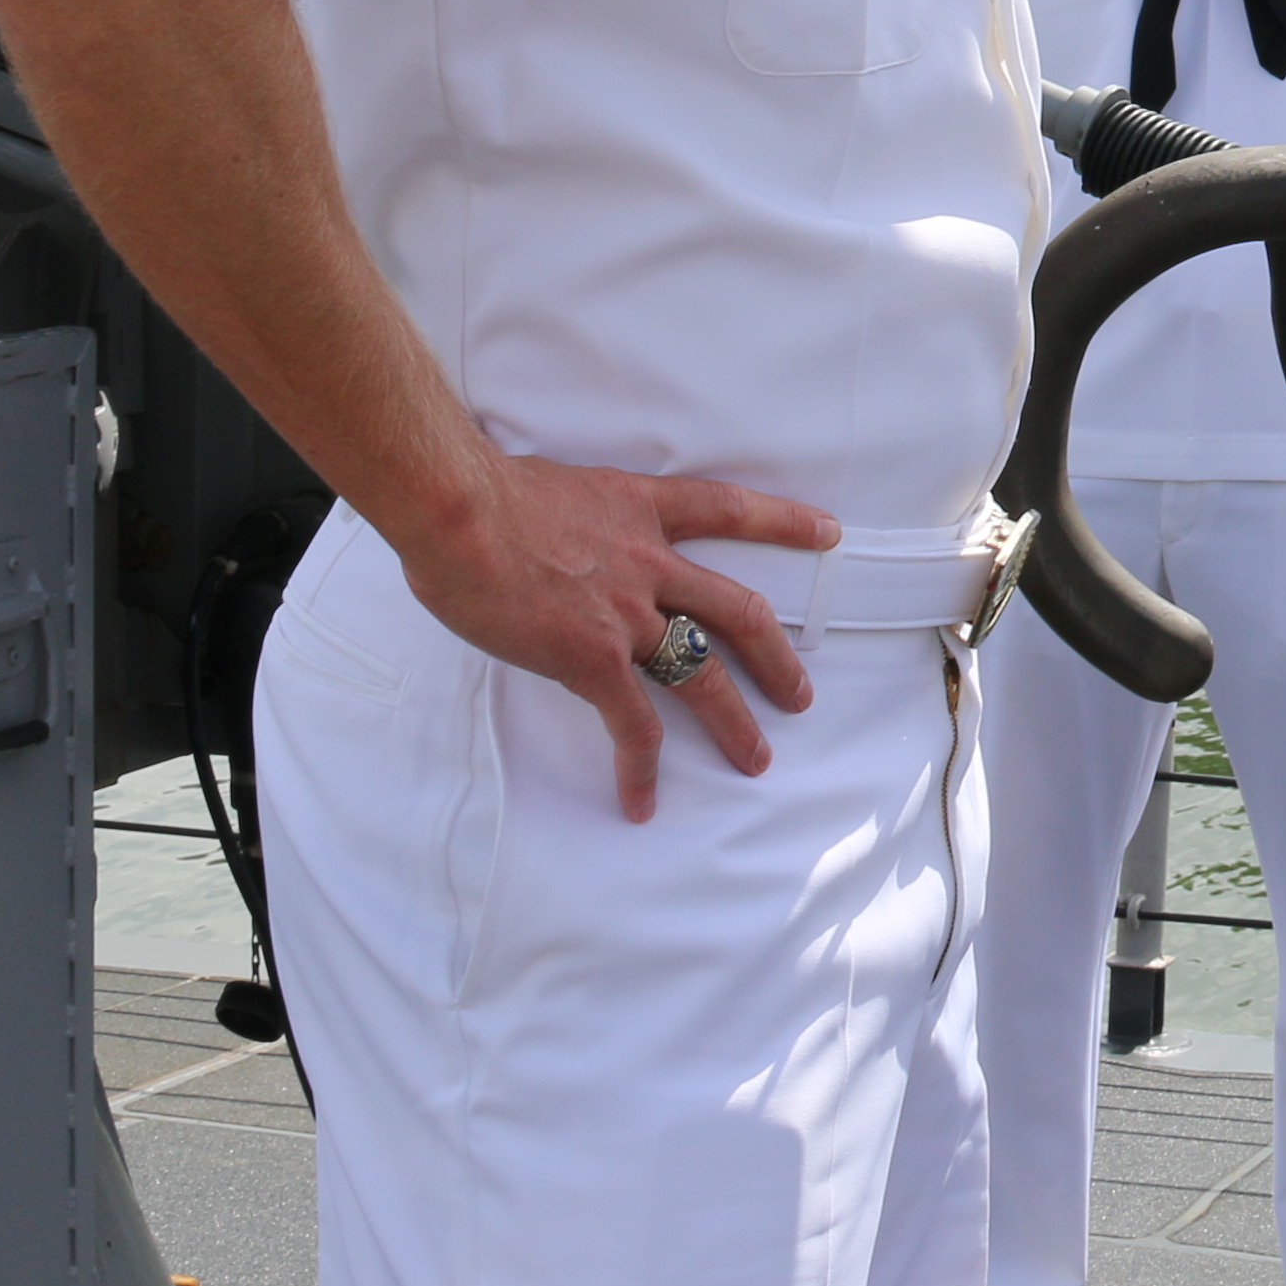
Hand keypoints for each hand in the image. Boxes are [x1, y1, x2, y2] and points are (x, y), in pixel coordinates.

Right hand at [389, 445, 843, 820]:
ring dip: (735, 722)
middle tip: (798, 693)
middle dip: (776, 656)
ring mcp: (627, 613)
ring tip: (756, 757)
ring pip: (704, 673)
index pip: (728, 509)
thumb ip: (575, 518)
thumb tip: (556, 536)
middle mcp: (648, 562)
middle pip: (739, 611)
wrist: (458, 509)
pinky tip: (642, 800)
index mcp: (640, 510)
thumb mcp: (552, 486)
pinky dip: (641, 766)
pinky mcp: (593, 658)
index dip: (783, 521)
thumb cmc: (481, 491)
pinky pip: (631, 723)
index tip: (827, 533)